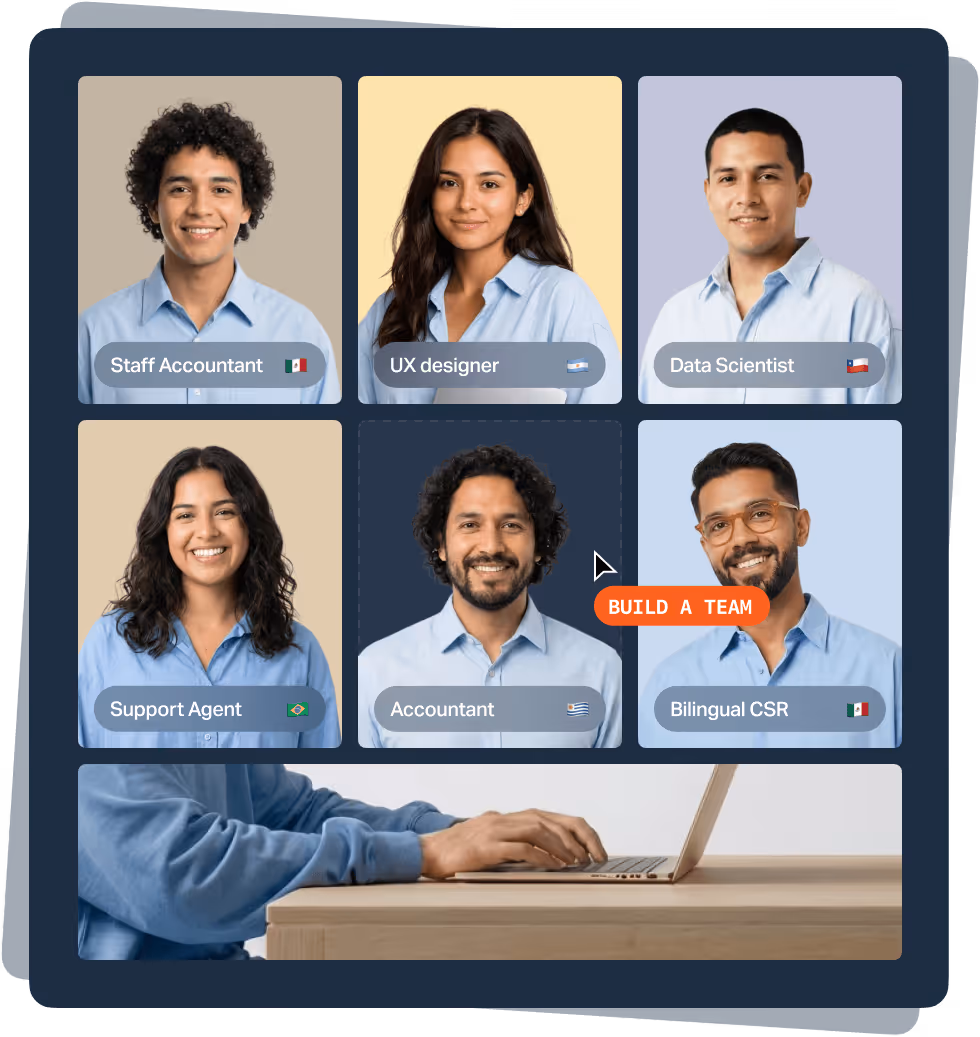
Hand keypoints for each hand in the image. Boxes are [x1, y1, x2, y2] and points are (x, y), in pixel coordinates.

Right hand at [419, 809, 606, 878]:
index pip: (550, 816)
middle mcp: (503, 818)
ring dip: (561, 846)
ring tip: (575, 862)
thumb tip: (544, 855)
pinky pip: (519, 847)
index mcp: (507, 817)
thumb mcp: (490, 841)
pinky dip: (540, 855)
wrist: (426, 853)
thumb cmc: (457, 851)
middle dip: (577, 836)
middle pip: (549, 818)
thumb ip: (512, 842)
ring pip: (538, 828)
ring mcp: (494, 829)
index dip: (575, 830)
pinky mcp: (485, 846)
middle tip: (592, 856)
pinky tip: (552, 865)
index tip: (592, 848)